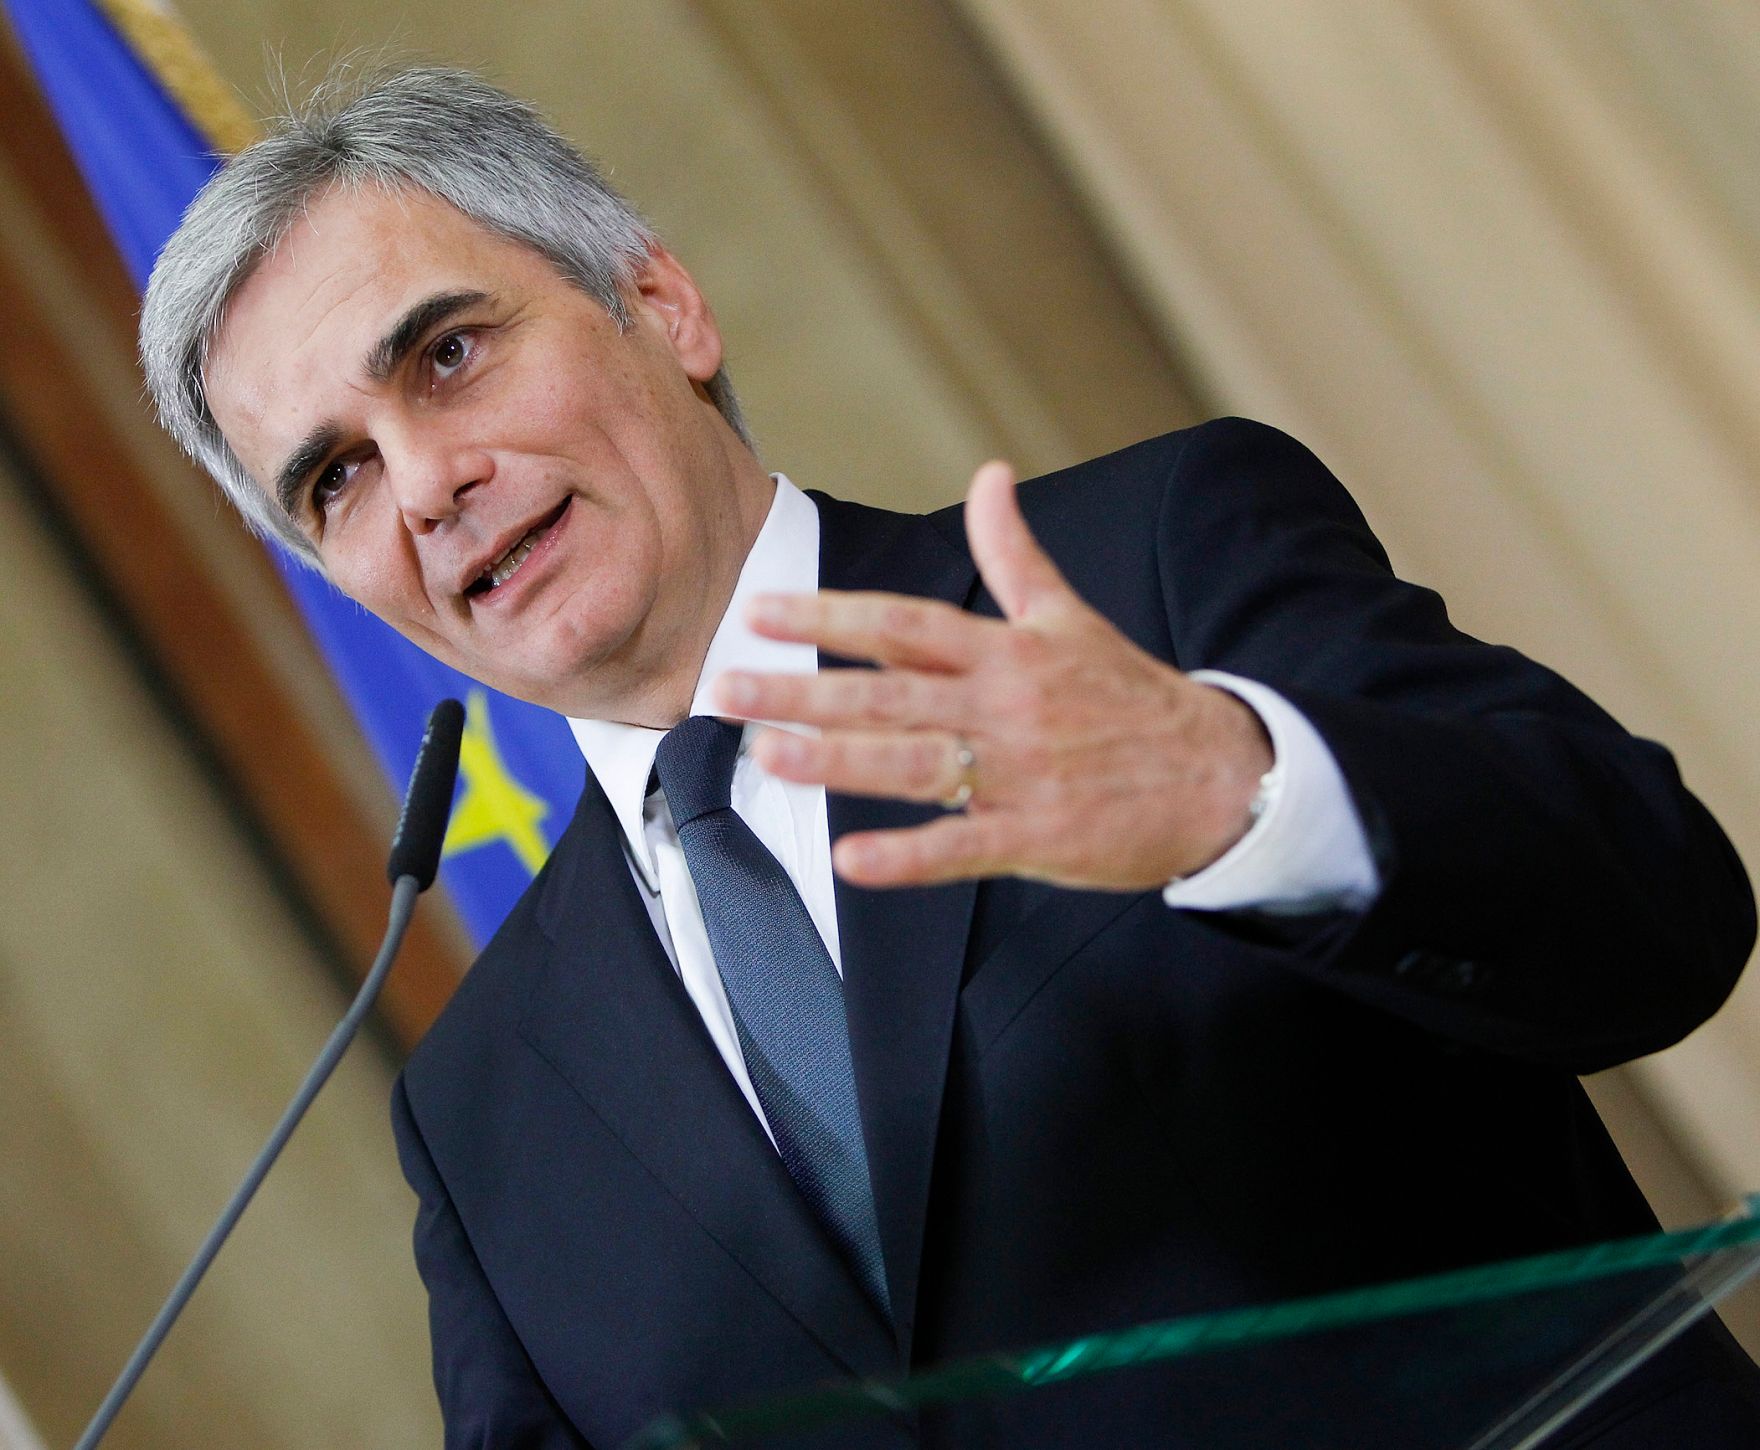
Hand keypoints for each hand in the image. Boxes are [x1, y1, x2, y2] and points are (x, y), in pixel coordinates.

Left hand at [714, 462, 1273, 889]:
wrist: (1224, 775)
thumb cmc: (1133, 697)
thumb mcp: (1072, 617)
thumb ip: (1015, 553)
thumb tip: (990, 474)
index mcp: (1008, 650)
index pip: (904, 623)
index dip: (829, 613)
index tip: (758, 611)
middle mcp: (1005, 704)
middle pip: (889, 691)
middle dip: (802, 687)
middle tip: (724, 689)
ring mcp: (1020, 771)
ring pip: (914, 762)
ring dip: (837, 760)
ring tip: (766, 755)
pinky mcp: (1040, 835)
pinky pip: (964, 846)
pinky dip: (910, 855)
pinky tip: (852, 859)